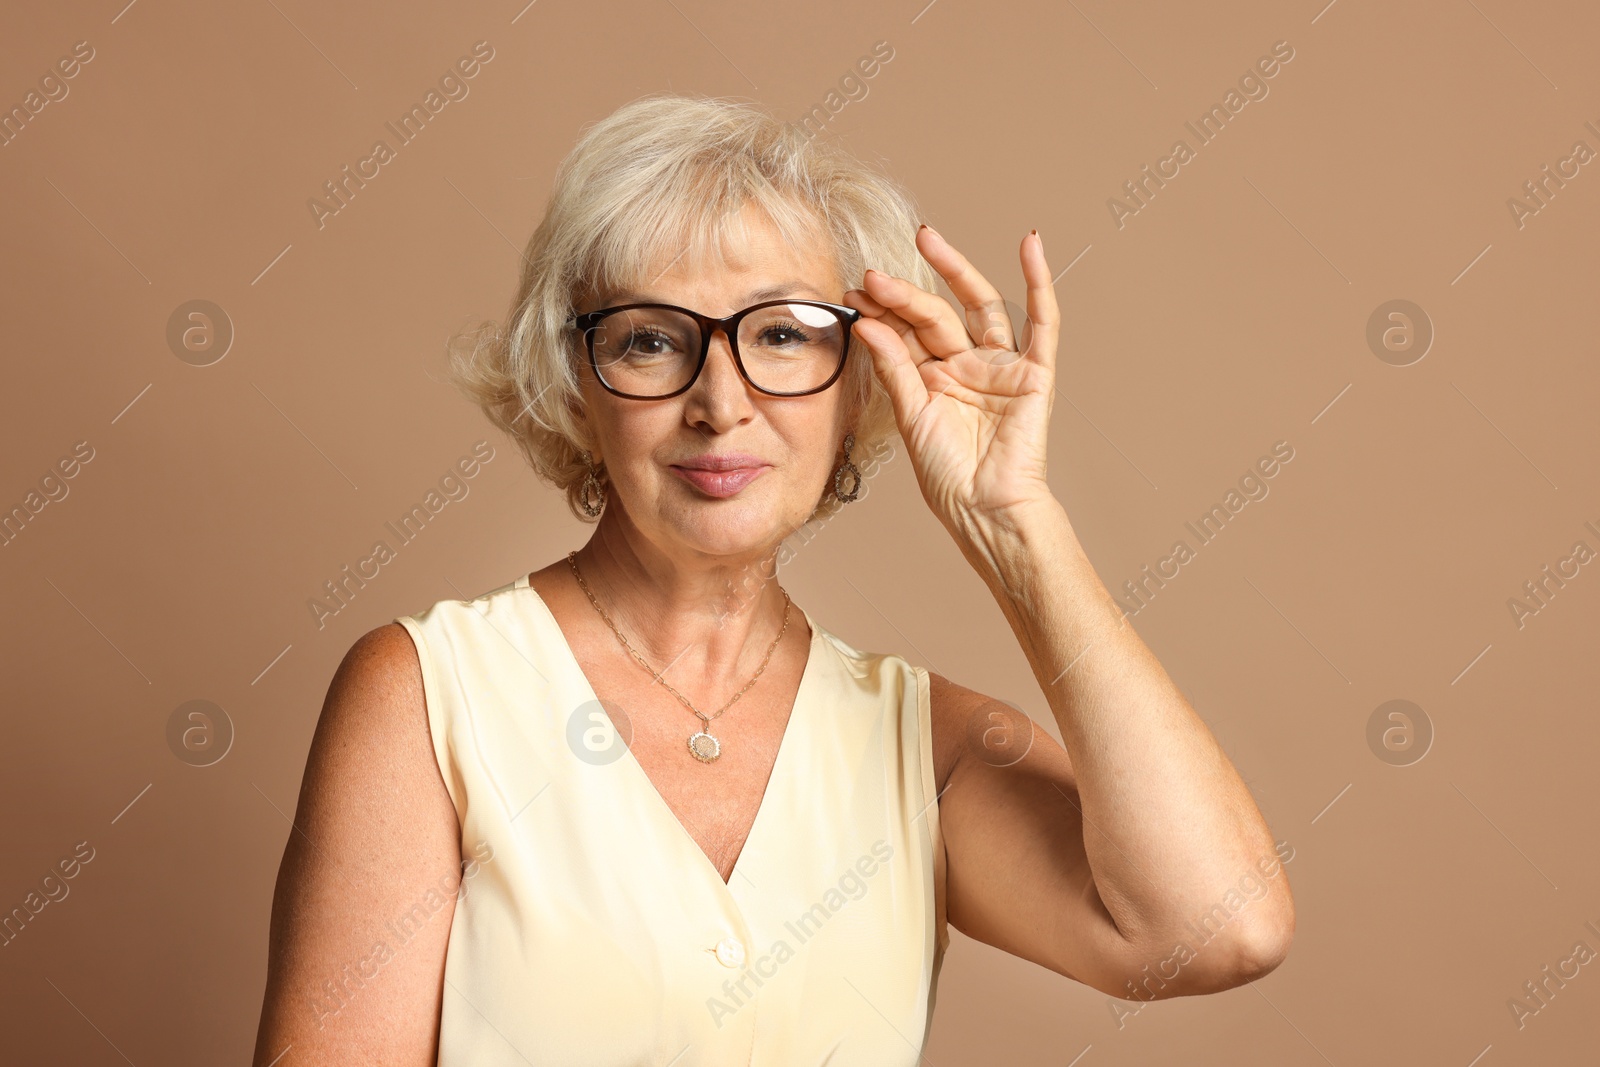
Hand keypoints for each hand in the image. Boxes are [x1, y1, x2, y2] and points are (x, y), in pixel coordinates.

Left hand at [844, 226, 1059, 531]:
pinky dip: (1040, 282)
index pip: (907, 332)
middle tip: (874, 276)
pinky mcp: (1035, 373)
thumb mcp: (911, 416)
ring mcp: (1001, 367)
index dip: (882, 311)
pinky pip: (1043, 322)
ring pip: (979, 307)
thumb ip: (894, 366)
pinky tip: (1031, 245)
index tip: (852, 293)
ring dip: (955, 271)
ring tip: (926, 240)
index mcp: (935, 379)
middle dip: (904, 294)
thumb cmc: (948, 476)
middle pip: (936, 316)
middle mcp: (968, 366)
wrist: (984, 510)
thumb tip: (868, 323)